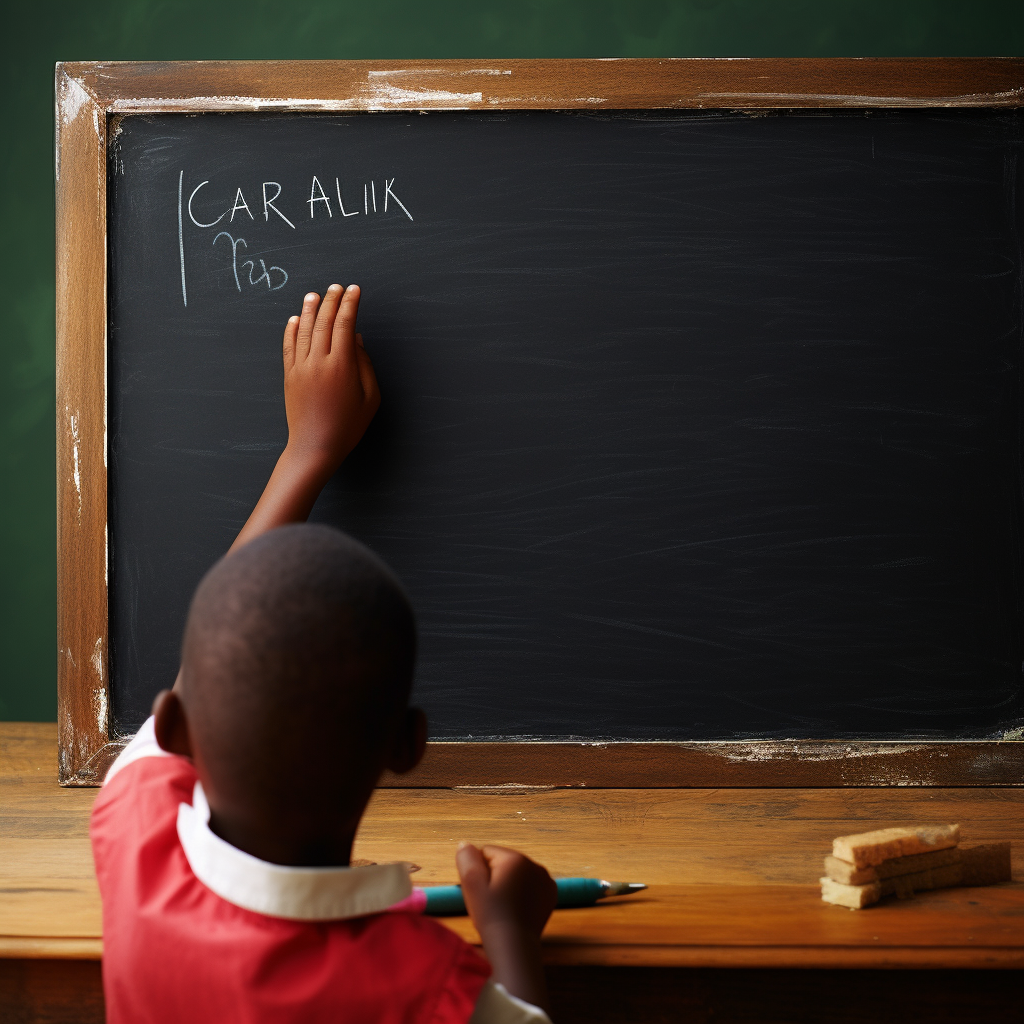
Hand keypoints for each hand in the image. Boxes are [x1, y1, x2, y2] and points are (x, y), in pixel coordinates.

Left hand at [283, 284, 379, 473]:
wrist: (315, 447)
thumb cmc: (348, 426)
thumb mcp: (370, 397)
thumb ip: (365, 365)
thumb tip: (356, 340)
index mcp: (342, 366)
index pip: (345, 324)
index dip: (350, 304)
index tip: (354, 291)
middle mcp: (319, 362)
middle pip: (324, 322)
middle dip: (331, 300)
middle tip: (336, 287)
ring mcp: (301, 368)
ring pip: (304, 330)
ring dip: (309, 309)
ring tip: (314, 294)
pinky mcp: (289, 376)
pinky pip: (289, 346)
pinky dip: (291, 330)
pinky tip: (294, 319)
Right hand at [456, 844, 555, 1011]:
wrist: (514, 947)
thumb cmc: (491, 916)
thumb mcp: (472, 885)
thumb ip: (467, 859)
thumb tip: (466, 844)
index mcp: (515, 858)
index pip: (487, 852)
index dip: (478, 872)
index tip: (480, 892)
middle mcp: (534, 864)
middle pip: (503, 862)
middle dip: (494, 877)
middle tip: (490, 902)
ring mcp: (545, 880)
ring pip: (517, 874)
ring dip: (508, 885)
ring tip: (503, 908)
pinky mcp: (551, 895)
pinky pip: (530, 885)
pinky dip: (522, 894)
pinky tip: (516, 910)